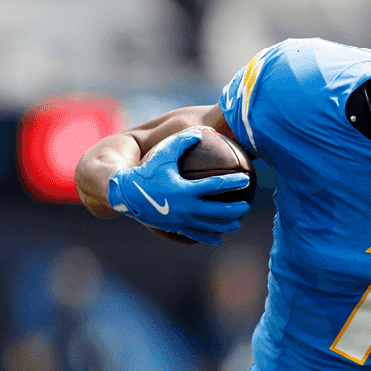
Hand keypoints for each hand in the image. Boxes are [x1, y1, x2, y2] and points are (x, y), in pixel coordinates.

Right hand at [106, 130, 252, 244]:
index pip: (215, 185)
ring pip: (209, 226)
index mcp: (185, 189)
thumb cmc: (145, 171)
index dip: (232, 182)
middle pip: (217, 211)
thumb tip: (201, 132)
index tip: (245, 179)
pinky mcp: (175, 227)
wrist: (125, 194)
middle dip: (234, 209)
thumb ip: (182, 142)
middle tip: (246, 206)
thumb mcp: (163, 154)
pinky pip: (195, 234)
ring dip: (225, 225)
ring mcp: (181, 219)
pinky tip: (219, 239)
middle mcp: (186, 207)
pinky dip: (208, 237)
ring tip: (237, 222)